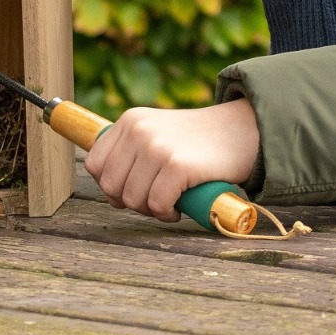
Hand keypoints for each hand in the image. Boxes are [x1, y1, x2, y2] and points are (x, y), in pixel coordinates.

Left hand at [84, 99, 259, 221]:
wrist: (240, 131)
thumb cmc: (197, 142)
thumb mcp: (157, 132)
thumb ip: (131, 151)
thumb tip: (110, 188)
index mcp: (130, 120)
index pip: (95, 164)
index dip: (112, 185)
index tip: (134, 189)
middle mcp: (138, 129)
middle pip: (110, 186)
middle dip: (131, 201)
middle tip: (156, 198)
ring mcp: (156, 146)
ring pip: (132, 200)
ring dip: (151, 210)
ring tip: (170, 201)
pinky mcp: (176, 165)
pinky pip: (156, 205)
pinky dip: (166, 214)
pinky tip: (179, 206)